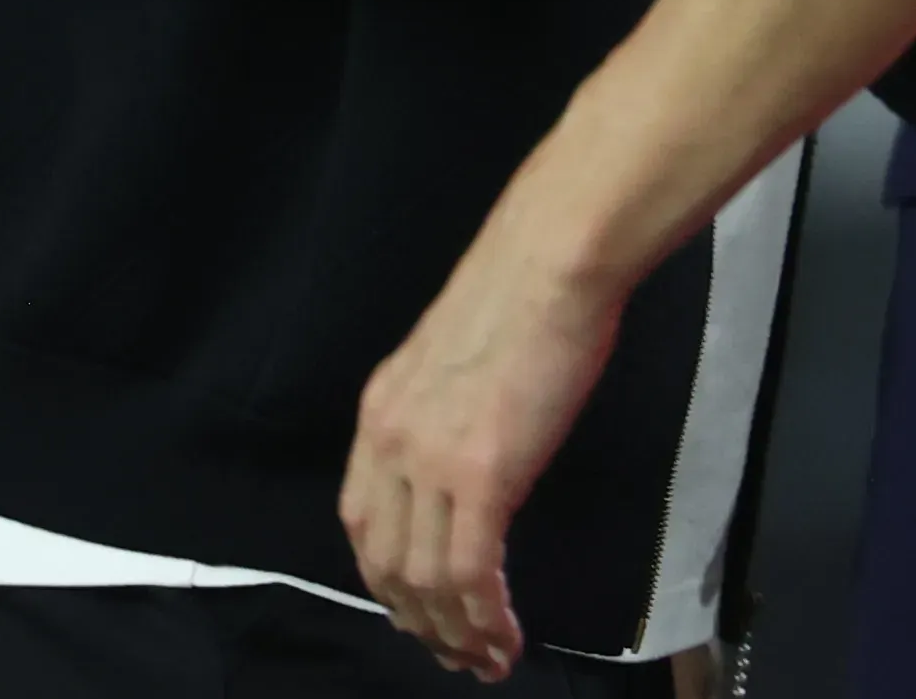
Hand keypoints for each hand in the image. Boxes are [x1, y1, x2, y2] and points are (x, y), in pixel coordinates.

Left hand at [341, 229, 628, 679]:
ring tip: (486, 661)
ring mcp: (430, 459)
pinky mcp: (480, 473)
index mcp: (381, 411)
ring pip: (426, 580)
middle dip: (419, 622)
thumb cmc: (526, 290)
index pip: (362, 521)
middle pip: (385, 563)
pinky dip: (485, 617)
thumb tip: (473, 456)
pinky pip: (471, 572)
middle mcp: (390, 441)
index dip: (386, 580)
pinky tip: (506, 638)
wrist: (553, 258)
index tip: (419, 611)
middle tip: (456, 656)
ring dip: (455, 633)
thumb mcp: (459, 358)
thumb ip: (449, 412)